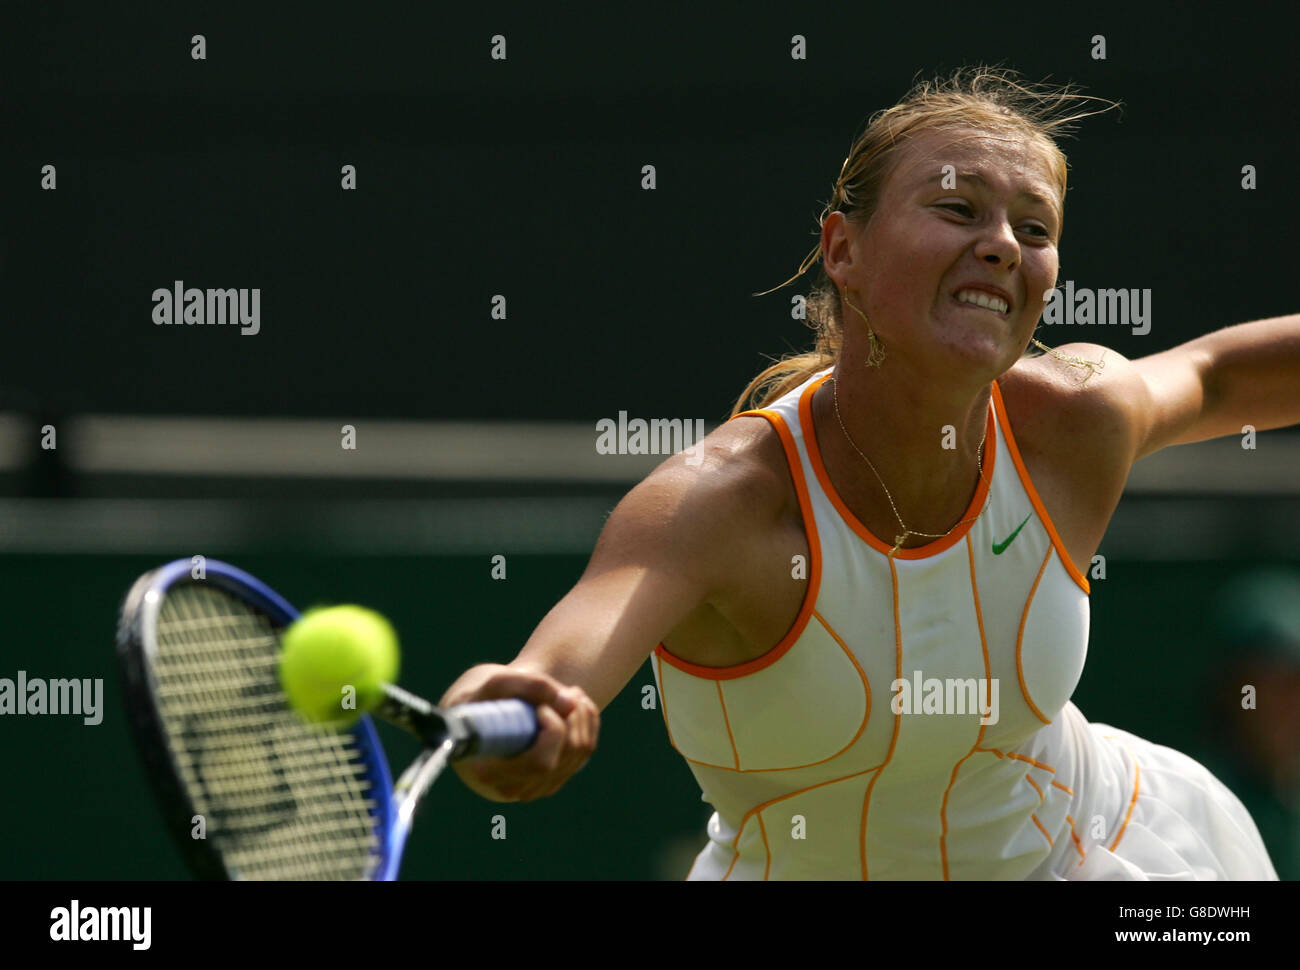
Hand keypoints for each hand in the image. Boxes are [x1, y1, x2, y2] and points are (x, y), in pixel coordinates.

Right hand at [439, 663, 599, 801]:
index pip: (539, 763)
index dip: (552, 731)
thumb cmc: (483, 698)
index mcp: (488, 772)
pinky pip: (584, 752)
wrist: (479, 714)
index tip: (541, 706)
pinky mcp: (552, 778)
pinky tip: (576, 705)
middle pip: (564, 755)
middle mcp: (512, 788)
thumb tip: (571, 704)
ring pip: (579, 752)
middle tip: (565, 690)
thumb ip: (531, 686)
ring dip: (582, 715)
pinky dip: (587, 723)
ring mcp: (534, 788)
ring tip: (570, 692)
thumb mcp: (497, 683)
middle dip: (572, 717)